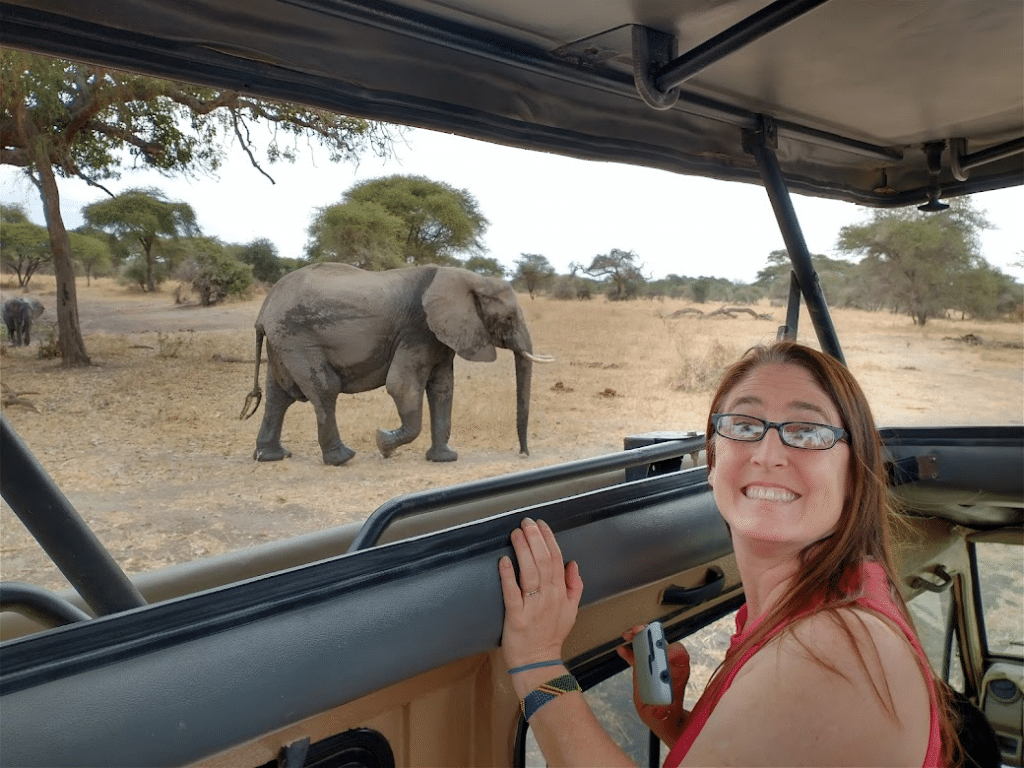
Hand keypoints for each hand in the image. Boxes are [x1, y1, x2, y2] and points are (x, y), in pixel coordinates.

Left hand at [498, 518, 582, 672]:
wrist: (539, 663)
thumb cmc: (551, 635)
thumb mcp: (571, 610)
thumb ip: (574, 585)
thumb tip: (573, 563)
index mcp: (560, 593)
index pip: (557, 559)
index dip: (549, 539)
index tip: (540, 524)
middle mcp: (548, 597)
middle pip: (544, 562)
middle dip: (535, 539)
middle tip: (526, 522)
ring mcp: (532, 607)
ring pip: (530, 573)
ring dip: (522, 550)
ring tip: (516, 534)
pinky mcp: (516, 617)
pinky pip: (512, 593)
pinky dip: (508, 576)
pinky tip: (504, 561)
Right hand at [618, 624, 691, 745]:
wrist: (662, 718)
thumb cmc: (669, 713)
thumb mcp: (667, 711)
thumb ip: (663, 707)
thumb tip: (660, 701)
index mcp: (678, 671)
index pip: (679, 652)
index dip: (671, 650)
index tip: (661, 653)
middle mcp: (667, 663)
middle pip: (659, 642)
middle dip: (649, 634)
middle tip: (639, 632)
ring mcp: (654, 664)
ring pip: (646, 644)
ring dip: (637, 637)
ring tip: (628, 635)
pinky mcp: (642, 668)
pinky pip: (635, 656)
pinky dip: (628, 651)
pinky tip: (621, 650)